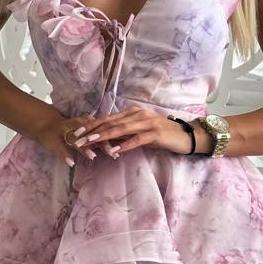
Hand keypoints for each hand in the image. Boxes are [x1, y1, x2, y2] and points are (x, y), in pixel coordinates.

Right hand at [32, 109, 118, 165]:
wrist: (45, 124)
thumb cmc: (70, 130)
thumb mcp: (87, 131)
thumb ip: (102, 135)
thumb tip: (122, 140)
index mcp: (88, 123)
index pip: (104, 129)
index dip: (115, 136)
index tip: (125, 144)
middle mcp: (77, 125)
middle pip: (92, 133)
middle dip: (103, 143)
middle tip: (113, 153)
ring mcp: (65, 131)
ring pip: (76, 139)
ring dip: (85, 148)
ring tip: (93, 156)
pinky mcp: (53, 139)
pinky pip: (60, 148)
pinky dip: (65, 155)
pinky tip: (71, 163)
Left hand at [71, 106, 201, 157]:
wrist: (185, 136)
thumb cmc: (162, 136)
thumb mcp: (140, 134)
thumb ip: (124, 135)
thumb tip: (105, 141)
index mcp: (132, 113)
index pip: (108, 118)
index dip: (92, 125)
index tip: (77, 132)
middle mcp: (138, 115)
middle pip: (111, 122)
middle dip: (93, 130)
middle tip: (78, 138)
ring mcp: (147, 123)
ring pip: (121, 129)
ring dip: (105, 135)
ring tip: (91, 142)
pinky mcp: (155, 133)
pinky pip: (137, 139)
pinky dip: (125, 144)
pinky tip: (115, 150)